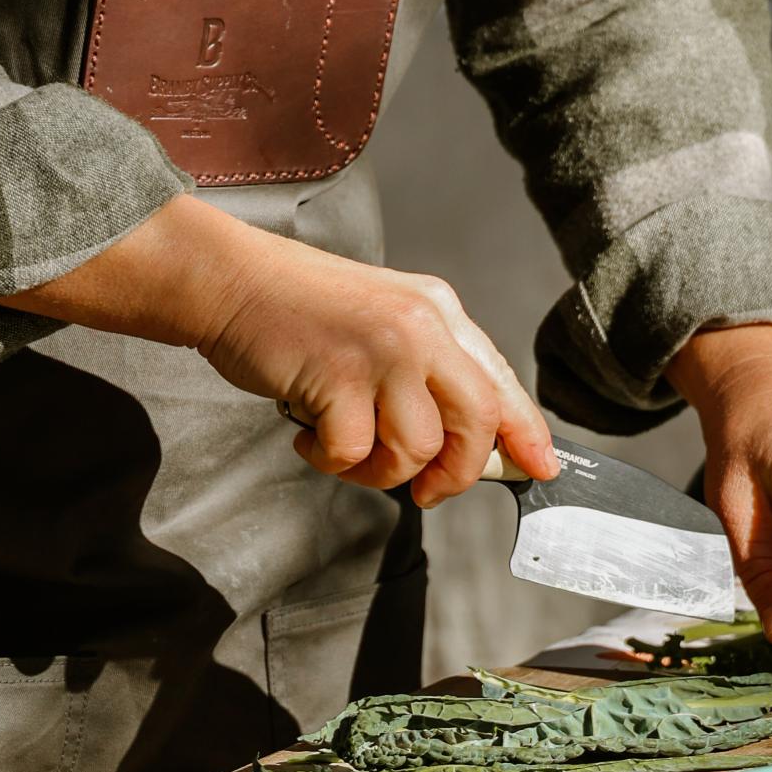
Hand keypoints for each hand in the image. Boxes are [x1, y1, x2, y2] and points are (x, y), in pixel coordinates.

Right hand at [0, 194, 557, 504]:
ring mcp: (382, 351)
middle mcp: (421, 327)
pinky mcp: (338, 377)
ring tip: (344, 448)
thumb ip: (430, 370)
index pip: (500, 381)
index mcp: (439, 312)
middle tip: (427, 490)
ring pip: (416, 449)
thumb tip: (474, 442)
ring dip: (378, 471)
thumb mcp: (384, 323)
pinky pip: (352, 453)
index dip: (526, 433)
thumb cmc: (301, 310)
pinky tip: (307, 433)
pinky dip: (328, 460)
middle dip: (457, 472)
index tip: (540, 469)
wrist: (231, 281)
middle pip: (476, 423)